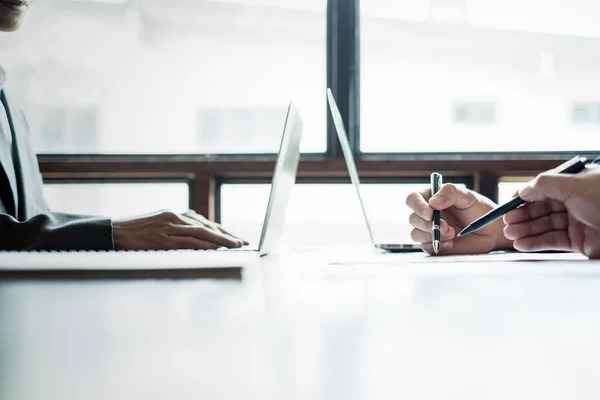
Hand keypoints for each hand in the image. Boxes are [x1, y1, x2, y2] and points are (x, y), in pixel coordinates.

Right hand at [112, 209, 247, 250]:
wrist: (109, 233)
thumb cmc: (132, 235)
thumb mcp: (156, 228)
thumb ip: (175, 233)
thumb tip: (197, 245)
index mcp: (173, 214)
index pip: (203, 222)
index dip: (221, 231)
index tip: (236, 238)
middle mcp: (174, 217)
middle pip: (206, 226)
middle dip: (226, 235)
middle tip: (243, 242)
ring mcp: (168, 226)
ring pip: (201, 233)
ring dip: (220, 240)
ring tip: (236, 246)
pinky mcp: (163, 237)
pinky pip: (188, 242)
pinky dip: (203, 246)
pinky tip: (215, 250)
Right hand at [406, 183, 511, 254]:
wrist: (491, 231)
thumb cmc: (480, 210)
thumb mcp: (468, 196)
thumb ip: (450, 193)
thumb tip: (432, 202)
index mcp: (431, 198)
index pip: (413, 199)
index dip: (417, 205)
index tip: (429, 213)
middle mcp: (428, 214)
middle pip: (413, 218)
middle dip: (428, 224)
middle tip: (447, 226)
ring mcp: (430, 230)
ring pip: (416, 234)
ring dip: (432, 235)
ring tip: (452, 234)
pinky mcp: (435, 244)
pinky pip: (426, 247)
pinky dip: (437, 246)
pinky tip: (450, 243)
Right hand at [503, 165, 599, 257]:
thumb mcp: (574, 184)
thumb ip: (544, 184)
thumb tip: (523, 190)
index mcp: (576, 183)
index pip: (543, 189)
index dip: (525, 197)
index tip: (508, 206)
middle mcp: (577, 201)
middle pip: (542, 209)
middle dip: (523, 216)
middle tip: (506, 223)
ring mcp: (579, 222)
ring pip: (545, 226)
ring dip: (526, 231)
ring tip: (510, 235)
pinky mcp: (581, 242)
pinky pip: (553, 242)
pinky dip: (536, 243)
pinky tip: (522, 244)